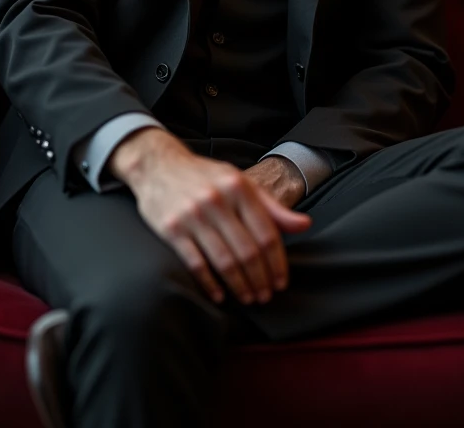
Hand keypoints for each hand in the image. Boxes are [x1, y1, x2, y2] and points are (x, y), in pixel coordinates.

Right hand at [109, 128, 311, 306]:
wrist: (158, 165)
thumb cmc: (205, 177)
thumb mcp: (241, 183)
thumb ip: (272, 207)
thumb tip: (305, 225)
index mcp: (238, 188)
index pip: (266, 233)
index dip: (277, 263)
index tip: (281, 282)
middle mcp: (217, 200)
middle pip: (247, 251)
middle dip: (260, 279)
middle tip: (265, 296)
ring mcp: (193, 215)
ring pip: (224, 260)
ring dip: (240, 286)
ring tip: (248, 298)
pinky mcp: (171, 229)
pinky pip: (196, 263)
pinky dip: (210, 283)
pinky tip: (220, 295)